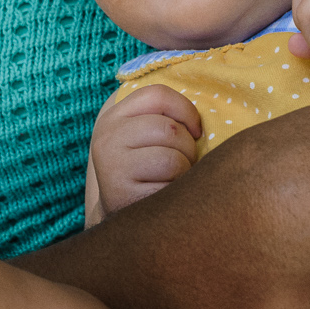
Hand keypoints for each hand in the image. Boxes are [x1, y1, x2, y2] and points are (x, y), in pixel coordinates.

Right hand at [91, 84, 203, 217]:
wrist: (121, 213)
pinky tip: (166, 195)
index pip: (158, 95)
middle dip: (188, 147)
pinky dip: (177, 192)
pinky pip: (169, 186)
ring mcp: (113, 167)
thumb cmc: (145, 168)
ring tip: (174, 178)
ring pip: (172, 159)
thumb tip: (202, 122)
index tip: (195, 131)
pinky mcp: (123, 195)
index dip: (186, 110)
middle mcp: (108, 138)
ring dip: (184, 171)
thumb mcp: (144, 136)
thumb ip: (165, 117)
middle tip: (183, 161)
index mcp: (114, 117)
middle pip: (170, 129)